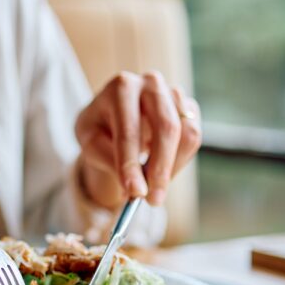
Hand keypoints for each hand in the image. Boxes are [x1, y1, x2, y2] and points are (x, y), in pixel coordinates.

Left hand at [75, 71, 201, 208]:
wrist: (113, 116)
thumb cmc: (99, 129)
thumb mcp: (90, 142)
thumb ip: (109, 160)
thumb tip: (136, 189)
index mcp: (121, 87)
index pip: (128, 130)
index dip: (131, 163)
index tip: (134, 193)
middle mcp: (151, 84)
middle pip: (166, 128)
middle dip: (160, 169)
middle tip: (153, 201)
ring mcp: (174, 93)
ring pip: (186, 135)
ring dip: (172, 168)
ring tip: (153, 188)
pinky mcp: (189, 107)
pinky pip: (193, 138)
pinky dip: (179, 162)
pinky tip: (161, 171)